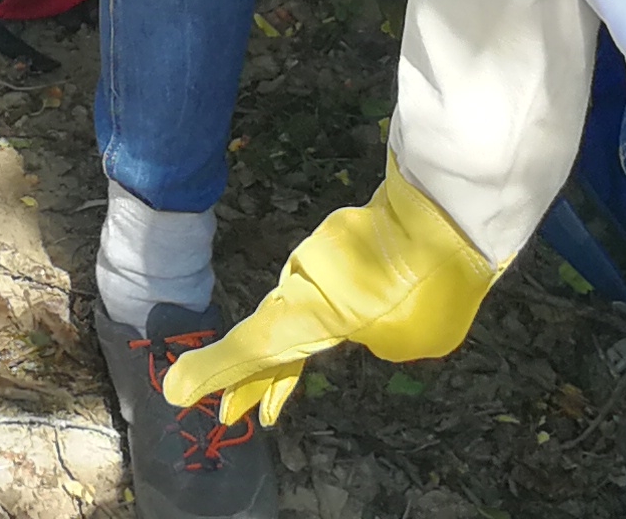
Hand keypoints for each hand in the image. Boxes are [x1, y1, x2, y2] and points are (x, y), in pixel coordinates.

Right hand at [158, 163, 504, 429]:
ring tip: (272, 396)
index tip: (179, 395)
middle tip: (230, 416)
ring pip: (294, 309)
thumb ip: (373, 340)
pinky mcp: (345, 242)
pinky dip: (316, 315)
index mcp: (309, 311)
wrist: (446, 210)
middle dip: (248, 379)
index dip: (218, 374)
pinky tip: (336, 322)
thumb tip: (365, 324)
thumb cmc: (426, 285)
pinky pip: (321, 286)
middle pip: (269, 333)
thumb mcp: (401, 340)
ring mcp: (322, 258)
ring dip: (284, 353)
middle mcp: (304, 282)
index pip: (254, 349)